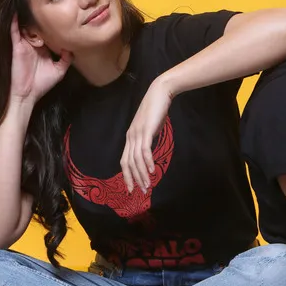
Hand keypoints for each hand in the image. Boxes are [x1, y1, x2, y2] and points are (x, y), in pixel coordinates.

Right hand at [9, 14, 71, 104]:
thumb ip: (66, 59)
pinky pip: (14, 31)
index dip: (52, 26)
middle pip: (37, 28)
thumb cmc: (41, 84)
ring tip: (33, 3)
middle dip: (42, 19)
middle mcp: (33, 45)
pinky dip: (14, 21)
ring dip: (30, 18)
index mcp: (42, 49)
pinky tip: (16, 12)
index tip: (60, 16)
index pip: (47, 34)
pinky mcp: (16, 46)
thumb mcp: (59, 71)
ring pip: (27, 27)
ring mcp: (24, 44)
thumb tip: (72, 48)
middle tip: (48, 6)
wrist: (27, 94)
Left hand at [121, 77, 173, 193]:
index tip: (132, 188)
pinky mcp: (146, 130)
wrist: (160, 93)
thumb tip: (149, 151)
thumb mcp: (150, 128)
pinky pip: (145, 150)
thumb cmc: (157, 110)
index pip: (124, 161)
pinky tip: (152, 170)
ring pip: (136, 159)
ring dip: (141, 174)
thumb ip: (148, 139)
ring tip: (148, 185)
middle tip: (140, 192)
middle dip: (133, 179)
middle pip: (128, 163)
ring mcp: (137, 133)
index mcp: (131, 137)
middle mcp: (131, 137)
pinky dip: (147, 162)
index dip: (127, 176)